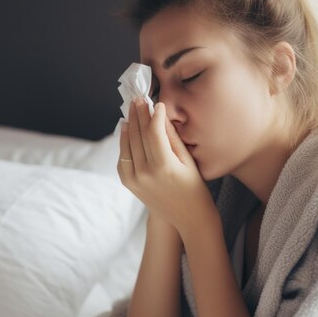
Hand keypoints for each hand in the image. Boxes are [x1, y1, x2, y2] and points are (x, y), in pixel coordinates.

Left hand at [117, 97, 215, 235]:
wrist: (188, 217)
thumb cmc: (195, 187)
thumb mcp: (188, 161)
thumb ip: (172, 138)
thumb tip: (161, 116)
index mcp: (164, 166)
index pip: (153, 131)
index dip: (153, 114)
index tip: (156, 103)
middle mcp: (146, 173)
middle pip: (138, 135)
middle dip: (138, 115)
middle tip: (138, 99)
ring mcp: (135, 179)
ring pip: (127, 145)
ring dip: (129, 125)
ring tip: (131, 110)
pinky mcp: (129, 184)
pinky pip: (123, 158)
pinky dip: (123, 143)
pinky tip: (126, 130)